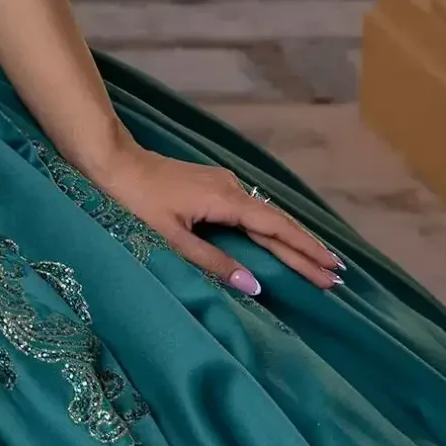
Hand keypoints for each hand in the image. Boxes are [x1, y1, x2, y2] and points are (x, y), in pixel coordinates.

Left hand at [89, 139, 344, 296]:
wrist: (111, 161)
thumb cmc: (134, 200)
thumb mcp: (170, 237)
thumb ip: (212, 261)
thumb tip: (253, 284)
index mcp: (226, 200)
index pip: (276, 230)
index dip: (305, 251)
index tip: (331, 269)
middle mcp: (232, 188)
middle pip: (277, 224)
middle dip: (306, 250)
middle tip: (334, 277)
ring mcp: (223, 184)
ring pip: (266, 217)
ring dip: (291, 240)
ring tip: (316, 263)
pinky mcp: (213, 186)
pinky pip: (251, 211)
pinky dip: (270, 230)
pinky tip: (278, 241)